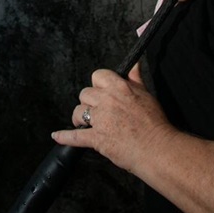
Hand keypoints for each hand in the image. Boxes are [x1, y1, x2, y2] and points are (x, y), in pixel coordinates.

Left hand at [52, 65, 176, 174]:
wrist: (157, 148)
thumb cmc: (155, 122)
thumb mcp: (147, 94)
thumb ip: (136, 78)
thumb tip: (135, 64)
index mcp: (119, 87)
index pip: (98, 76)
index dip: (98, 84)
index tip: (102, 92)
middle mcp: (107, 100)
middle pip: (85, 93)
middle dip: (89, 102)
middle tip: (97, 110)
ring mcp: (100, 119)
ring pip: (78, 112)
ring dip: (80, 117)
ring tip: (85, 123)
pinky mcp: (96, 138)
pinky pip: (75, 136)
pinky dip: (64, 136)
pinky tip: (56, 136)